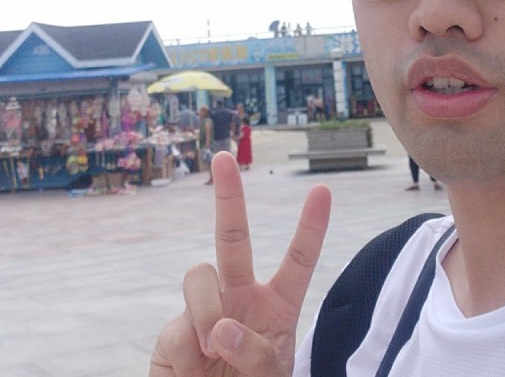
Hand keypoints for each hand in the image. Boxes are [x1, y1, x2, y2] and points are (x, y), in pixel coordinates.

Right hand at [149, 151, 331, 375]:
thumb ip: (256, 354)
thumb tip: (219, 327)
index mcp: (277, 304)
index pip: (298, 260)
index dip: (311, 227)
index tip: (322, 190)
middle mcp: (240, 296)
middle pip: (233, 237)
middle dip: (228, 196)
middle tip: (223, 157)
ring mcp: (205, 309)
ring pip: (199, 275)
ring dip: (205, 312)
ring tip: (212, 351)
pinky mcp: (173, 332)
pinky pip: (177, 327)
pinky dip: (187, 353)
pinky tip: (192, 372)